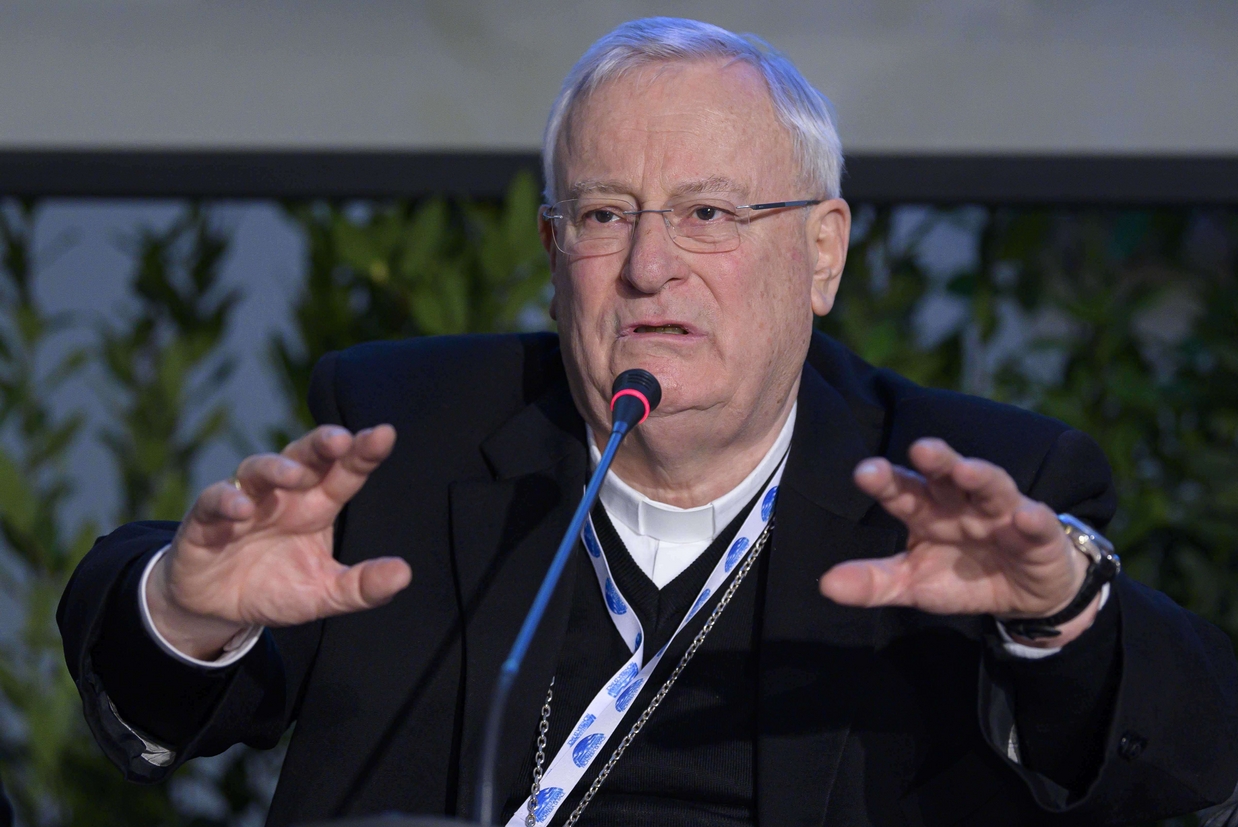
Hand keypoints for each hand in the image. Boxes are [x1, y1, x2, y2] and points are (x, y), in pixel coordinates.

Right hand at [147, 424, 410, 659]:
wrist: (216, 607)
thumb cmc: (276, 587)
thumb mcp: (323, 593)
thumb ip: (362, 586)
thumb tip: (404, 573)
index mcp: (317, 505)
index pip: (344, 472)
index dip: (363, 453)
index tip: (385, 434)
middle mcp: (283, 495)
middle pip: (303, 457)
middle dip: (320, 444)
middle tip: (340, 438)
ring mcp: (244, 502)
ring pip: (258, 470)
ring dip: (275, 469)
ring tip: (293, 476)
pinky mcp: (205, 521)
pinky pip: (213, 501)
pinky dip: (226, 501)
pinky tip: (241, 509)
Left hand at [819, 437, 1098, 646]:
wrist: (1024, 595)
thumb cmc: (961, 576)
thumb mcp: (913, 584)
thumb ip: (872, 582)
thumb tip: (825, 585)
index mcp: (927, 510)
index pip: (902, 490)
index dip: (885, 480)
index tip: (864, 472)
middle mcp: (962, 504)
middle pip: (947, 476)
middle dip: (937, 460)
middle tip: (920, 447)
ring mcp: (1003, 514)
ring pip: (992, 487)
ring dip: (980, 475)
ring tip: (966, 469)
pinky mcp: (1040, 534)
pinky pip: (1038, 524)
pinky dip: (1034, 519)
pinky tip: (1025, 516)